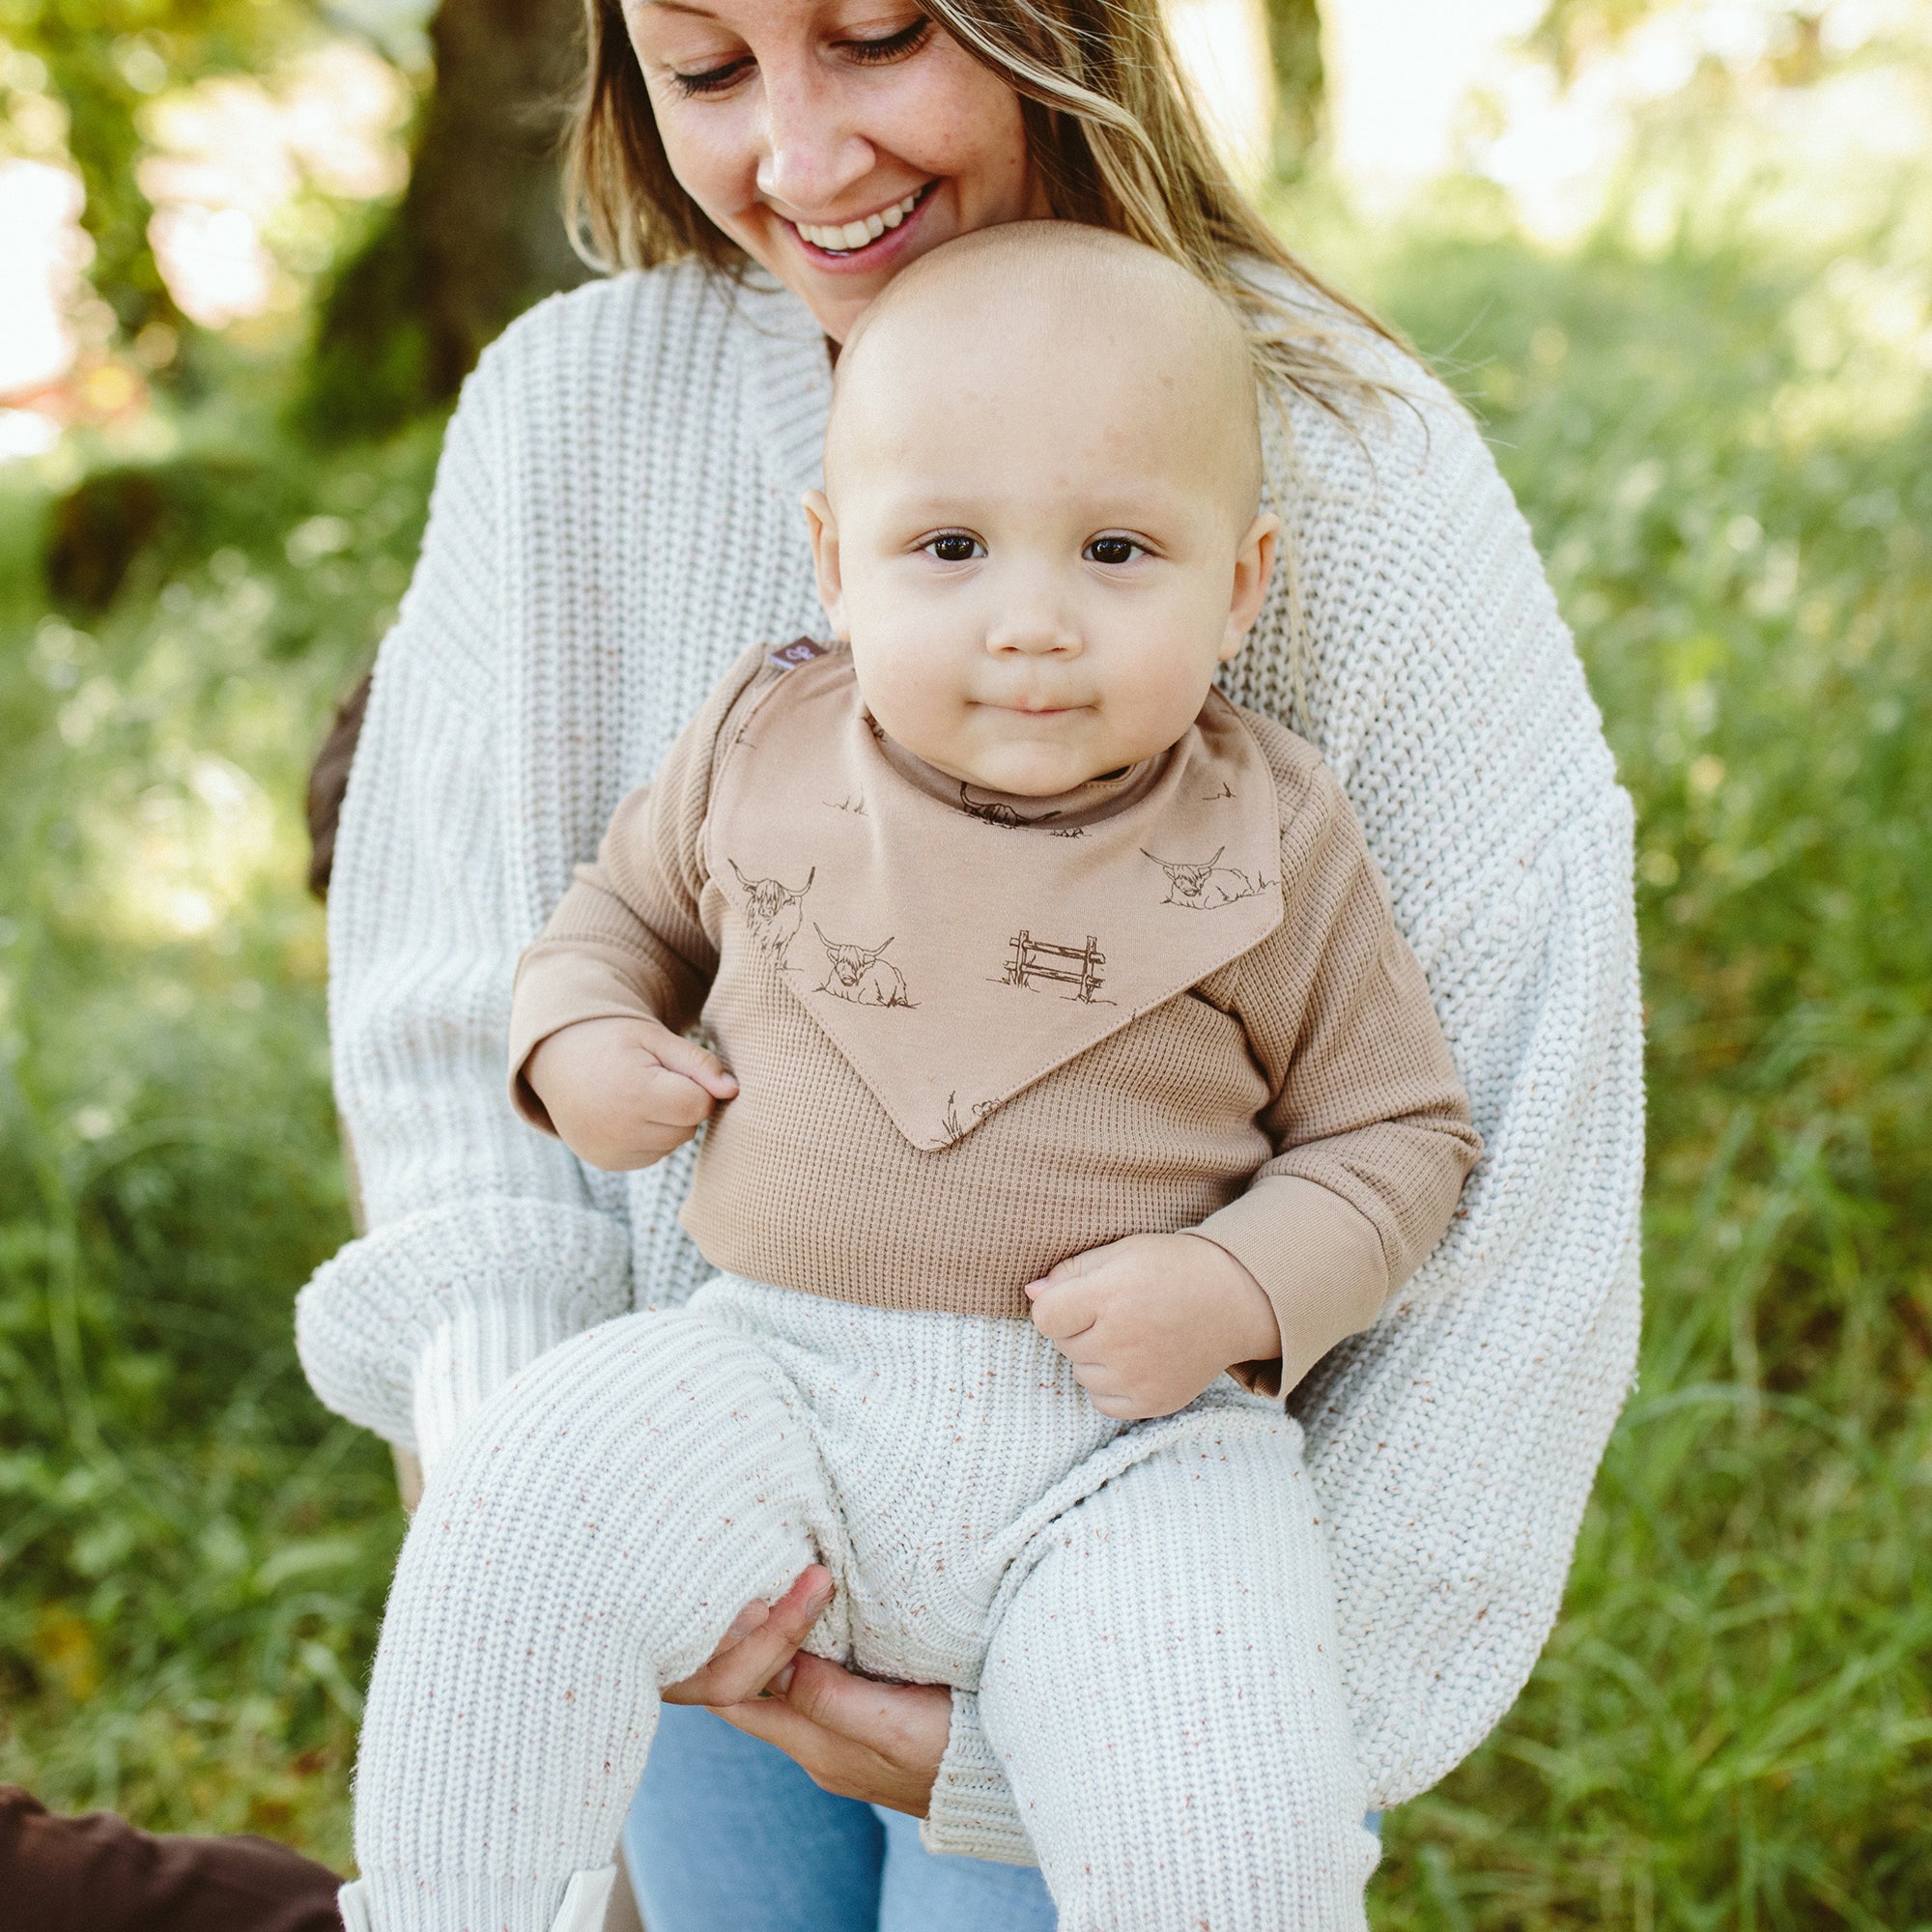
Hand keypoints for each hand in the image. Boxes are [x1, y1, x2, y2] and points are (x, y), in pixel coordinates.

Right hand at [523, 1015, 736, 1170]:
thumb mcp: (656, 1039)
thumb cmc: (615, 1042)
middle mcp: (620, 1131)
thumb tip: (733, 1091)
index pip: (700, 1105)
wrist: (557, 1058)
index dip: (697, 1085)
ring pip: (673, 1144)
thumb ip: (699, 1063)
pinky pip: (653, 1156)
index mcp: (635, 1094)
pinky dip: (650, 1137)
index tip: (674, 1069)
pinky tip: (627, 1113)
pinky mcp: (608, 1163)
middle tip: (652, 1079)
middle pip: (688, 1128)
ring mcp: (612, 1152)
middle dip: (682, 1104)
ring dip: (667, 1123)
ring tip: (638, 1095)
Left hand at [663, 1567, 951, 1815]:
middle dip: (740, 1641)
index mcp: (814, 1746)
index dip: (725, 1649)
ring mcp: (839, 1743)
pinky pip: (813, 1688)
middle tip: (748, 1582)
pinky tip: (814, 1621)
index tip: (743, 1596)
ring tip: (775, 1590)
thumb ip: (829, 1698)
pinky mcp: (864, 1731)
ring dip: (773, 1644)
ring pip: (782, 1687)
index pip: (734, 1697)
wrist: (1005, 1788)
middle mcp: (816, 1749)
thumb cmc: (954, 1750)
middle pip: (750, 1692)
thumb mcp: (891, 1724)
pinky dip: (803, 1653)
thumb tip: (770, 1661)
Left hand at [1025, 1232, 1279, 1418]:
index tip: (1077, 1298)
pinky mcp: (1152, 1403)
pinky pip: (1102, 1402)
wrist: (1234, 1299)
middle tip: (1115, 1311)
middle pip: (1062, 1345)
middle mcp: (1120, 1341)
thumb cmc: (1173, 1268)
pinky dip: (1110, 1384)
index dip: (1055, 1305)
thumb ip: (1071, 1271)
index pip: (1044, 1317)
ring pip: (1080, 1374)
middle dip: (1078, 1328)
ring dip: (1093, 1356)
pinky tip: (1134, 1360)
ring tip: (1129, 1334)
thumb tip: (1031, 1293)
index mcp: (1109, 1296)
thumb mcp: (1122, 1251)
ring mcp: (1137, 1378)